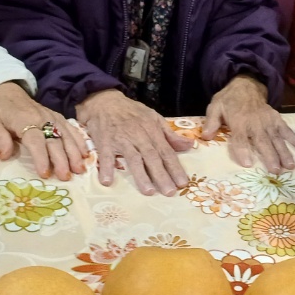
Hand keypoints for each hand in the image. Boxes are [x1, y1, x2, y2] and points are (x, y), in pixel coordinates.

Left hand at [0, 81, 88, 181]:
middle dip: (62, 160)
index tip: (45, 173)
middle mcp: (42, 118)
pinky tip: (85, 154)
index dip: (41, 157)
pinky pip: (72, 129)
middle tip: (66, 177)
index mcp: (24, 120)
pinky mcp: (58, 117)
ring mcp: (52, 117)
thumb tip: (5, 156)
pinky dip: (80, 142)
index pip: (36, 140)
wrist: (7, 91)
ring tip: (79, 169)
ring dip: (74, 153)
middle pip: (55, 140)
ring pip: (67, 136)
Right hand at [75, 90, 192, 196]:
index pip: (166, 151)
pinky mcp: (105, 142)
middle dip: (162, 175)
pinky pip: (105, 156)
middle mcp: (139, 136)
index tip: (182, 183)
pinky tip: (107, 181)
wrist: (105, 101)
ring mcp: (121, 139)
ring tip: (148, 192)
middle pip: (152, 157)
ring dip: (141, 175)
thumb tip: (189, 146)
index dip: (174, 167)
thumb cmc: (132, 112)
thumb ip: (170, 134)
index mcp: (152, 130)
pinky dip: (106, 168)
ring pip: (133, 158)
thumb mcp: (154, 118)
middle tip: (169, 192)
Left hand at [203, 76, 294, 174]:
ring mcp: (269, 122)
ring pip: (277, 139)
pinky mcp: (277, 120)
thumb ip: (211, 122)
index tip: (248, 164)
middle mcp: (256, 123)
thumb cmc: (229, 100)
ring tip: (290, 166)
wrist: (246, 85)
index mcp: (239, 121)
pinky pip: (288, 131)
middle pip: (263, 141)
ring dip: (284, 153)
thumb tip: (205, 136)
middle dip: (270, 156)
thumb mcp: (215, 107)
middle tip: (276, 171)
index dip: (244, 150)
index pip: (241, 138)